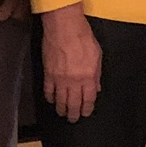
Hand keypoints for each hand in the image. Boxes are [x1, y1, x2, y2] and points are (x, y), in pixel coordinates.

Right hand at [41, 3, 102, 120]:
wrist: (64, 27)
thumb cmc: (83, 37)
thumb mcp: (97, 55)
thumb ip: (96, 74)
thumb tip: (96, 88)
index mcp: (88, 77)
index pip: (88, 100)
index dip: (86, 109)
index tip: (85, 113)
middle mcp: (74, 81)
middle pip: (73, 104)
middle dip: (73, 114)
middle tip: (73, 119)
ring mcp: (59, 79)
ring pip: (60, 100)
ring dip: (61, 109)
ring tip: (62, 113)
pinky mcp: (48, 73)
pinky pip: (48, 91)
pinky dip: (50, 98)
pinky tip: (51, 100)